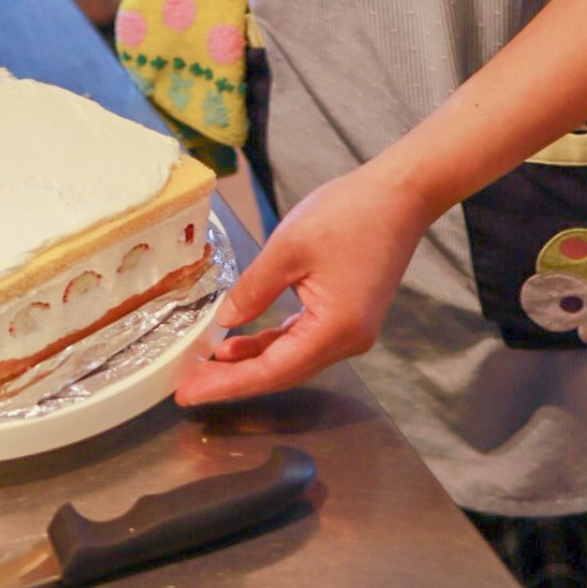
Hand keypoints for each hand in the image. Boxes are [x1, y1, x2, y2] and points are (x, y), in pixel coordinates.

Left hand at [175, 160, 433, 406]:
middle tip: (188, 386)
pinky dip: (271, 343)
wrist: (399, 194)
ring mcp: (351, 330)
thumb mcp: (288, 247)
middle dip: (233, 379)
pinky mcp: (347, 315)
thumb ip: (253, 289)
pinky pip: (302, 339)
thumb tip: (226, 321)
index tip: (190, 393)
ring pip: (291, 358)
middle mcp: (348, 341)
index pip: (272, 371)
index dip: (227, 384)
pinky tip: (240, 341)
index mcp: (336, 329)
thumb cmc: (351, 213)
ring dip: (250, 362)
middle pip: (282, 372)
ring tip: (205, 365)